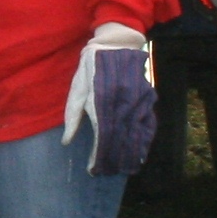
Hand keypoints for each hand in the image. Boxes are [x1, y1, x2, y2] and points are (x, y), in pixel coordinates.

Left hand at [62, 23, 158, 175]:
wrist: (117, 44)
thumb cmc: (92, 66)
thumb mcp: (78, 88)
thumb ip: (72, 115)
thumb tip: (66, 141)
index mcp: (102, 102)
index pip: (103, 138)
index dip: (99, 157)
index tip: (93, 170)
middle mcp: (123, 104)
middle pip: (121, 140)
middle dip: (114, 160)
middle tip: (107, 173)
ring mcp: (139, 101)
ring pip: (137, 135)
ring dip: (131, 155)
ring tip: (125, 169)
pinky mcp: (149, 98)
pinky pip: (150, 123)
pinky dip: (146, 141)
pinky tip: (141, 153)